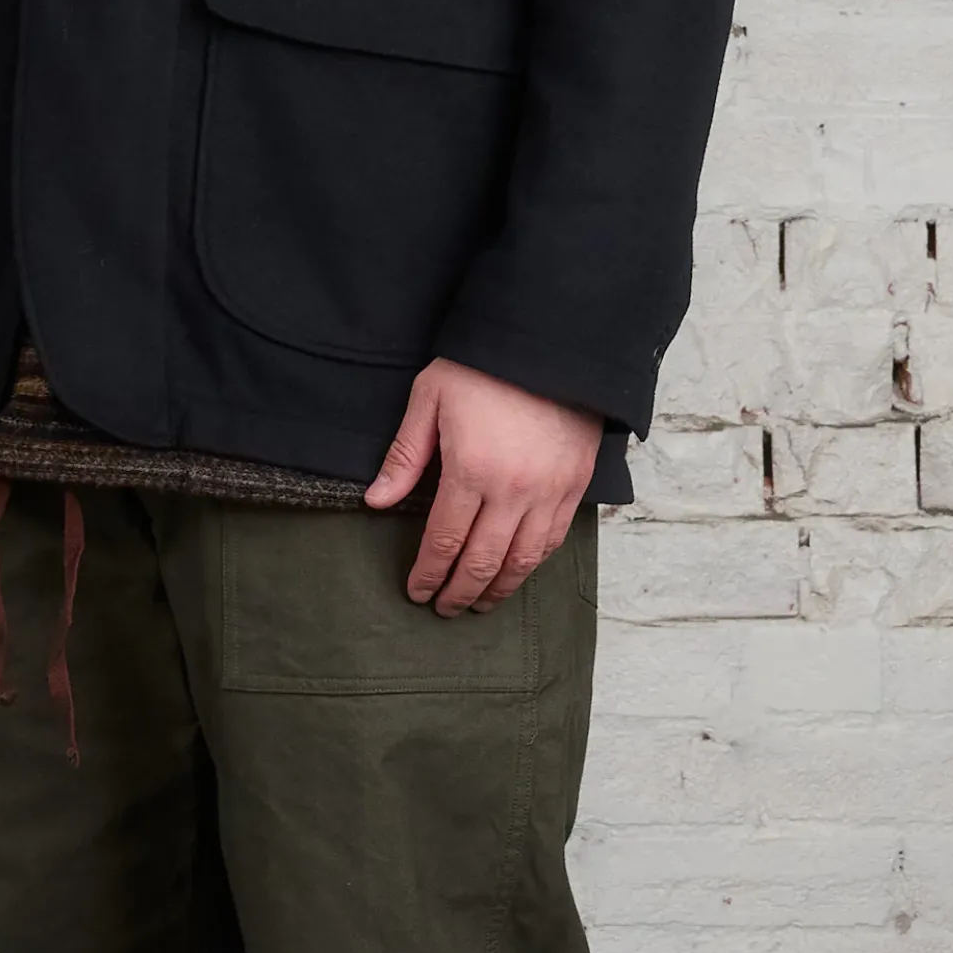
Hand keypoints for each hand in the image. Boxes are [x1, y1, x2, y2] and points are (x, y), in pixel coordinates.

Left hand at [365, 356, 601, 617]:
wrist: (549, 344)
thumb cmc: (482, 367)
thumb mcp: (430, 399)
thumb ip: (405, 456)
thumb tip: (377, 501)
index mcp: (470, 471)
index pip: (444, 540)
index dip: (428, 573)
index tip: (417, 591)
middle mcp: (512, 492)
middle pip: (482, 561)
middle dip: (459, 591)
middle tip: (444, 609)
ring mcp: (549, 492)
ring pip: (522, 561)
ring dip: (498, 589)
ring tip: (480, 604)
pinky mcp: (575, 486)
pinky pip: (553, 540)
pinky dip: (533, 565)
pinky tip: (517, 572)